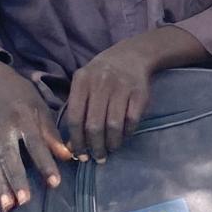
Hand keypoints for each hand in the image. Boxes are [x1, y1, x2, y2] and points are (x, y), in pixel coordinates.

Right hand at [0, 56, 71, 211]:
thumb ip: (52, 134)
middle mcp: (2, 130)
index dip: (45, 164)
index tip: (55, 183)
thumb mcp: (41, 109)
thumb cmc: (21, 97)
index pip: (35, 145)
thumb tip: (68, 156)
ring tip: (8, 207)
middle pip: (9, 158)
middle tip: (25, 201)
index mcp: (23, 118)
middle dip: (16, 180)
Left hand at [65, 41, 151, 163]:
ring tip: (110, 149)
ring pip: (113, 125)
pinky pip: (131, 120)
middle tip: (97, 157)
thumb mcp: (84, 84)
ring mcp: (121, 87)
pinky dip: (127, 133)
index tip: (79, 155)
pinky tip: (123, 136)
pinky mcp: (139, 93)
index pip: (74, 117)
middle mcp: (100, 82)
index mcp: (81, 81)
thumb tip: (71, 145)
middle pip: (94, 125)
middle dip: (95, 147)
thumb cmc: (102, 75)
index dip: (76, 140)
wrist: (132, 55)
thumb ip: (77, 110)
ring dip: (111, 143)